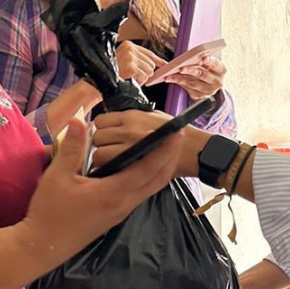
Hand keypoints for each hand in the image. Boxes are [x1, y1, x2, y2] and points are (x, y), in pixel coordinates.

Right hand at [16, 117, 180, 260]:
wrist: (43, 246)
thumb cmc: (49, 212)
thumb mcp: (57, 177)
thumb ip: (72, 149)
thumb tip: (80, 121)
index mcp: (114, 193)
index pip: (148, 168)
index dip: (164, 149)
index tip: (176, 132)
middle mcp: (124, 203)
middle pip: (158, 179)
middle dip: (170, 157)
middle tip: (178, 135)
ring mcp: (121, 211)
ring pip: (151, 187)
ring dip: (161, 167)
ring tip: (165, 146)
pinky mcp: (116, 214)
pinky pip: (140, 192)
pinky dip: (148, 176)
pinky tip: (141, 164)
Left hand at [91, 110, 208, 176]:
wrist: (192, 150)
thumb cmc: (175, 133)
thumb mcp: (152, 116)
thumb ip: (130, 119)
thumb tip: (113, 122)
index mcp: (131, 116)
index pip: (100, 121)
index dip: (101, 129)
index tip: (106, 134)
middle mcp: (128, 131)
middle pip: (97, 138)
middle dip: (99, 145)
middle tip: (107, 150)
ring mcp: (130, 150)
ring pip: (99, 156)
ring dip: (101, 160)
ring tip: (111, 162)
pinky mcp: (132, 168)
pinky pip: (110, 170)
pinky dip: (109, 172)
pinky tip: (116, 171)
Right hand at [115, 41, 165, 85]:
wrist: (98, 81)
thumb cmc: (112, 72)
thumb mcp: (125, 60)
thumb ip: (139, 60)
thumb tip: (157, 64)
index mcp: (128, 45)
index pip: (149, 53)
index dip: (158, 60)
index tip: (165, 64)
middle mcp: (130, 49)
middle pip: (151, 63)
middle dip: (145, 72)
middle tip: (134, 75)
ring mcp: (130, 57)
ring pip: (149, 71)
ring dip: (141, 78)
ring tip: (130, 76)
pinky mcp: (131, 67)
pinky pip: (144, 77)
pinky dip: (139, 81)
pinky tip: (129, 79)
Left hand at [166, 55, 225, 100]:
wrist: (210, 83)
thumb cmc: (207, 67)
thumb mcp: (208, 61)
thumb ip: (202, 57)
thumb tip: (189, 54)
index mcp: (221, 70)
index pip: (216, 64)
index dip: (210, 61)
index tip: (203, 58)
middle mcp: (217, 82)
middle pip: (202, 75)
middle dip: (191, 71)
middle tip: (181, 68)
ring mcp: (209, 91)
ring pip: (192, 84)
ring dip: (179, 78)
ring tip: (169, 75)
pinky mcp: (199, 95)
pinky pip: (187, 89)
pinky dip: (178, 83)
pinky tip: (170, 78)